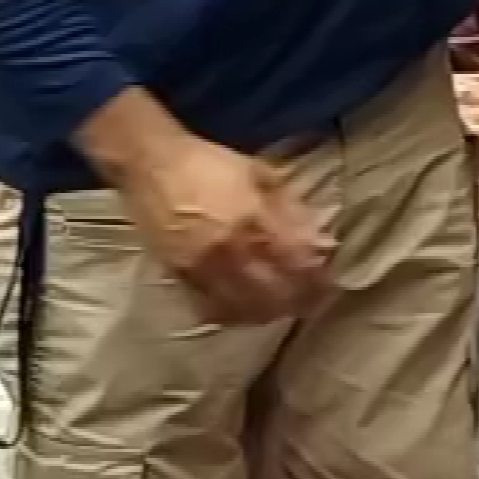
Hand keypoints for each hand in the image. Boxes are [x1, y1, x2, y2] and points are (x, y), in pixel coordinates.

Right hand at [90, 110, 330, 324]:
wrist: (152, 164)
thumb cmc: (210, 164)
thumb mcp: (261, 175)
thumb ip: (292, 211)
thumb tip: (320, 242)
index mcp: (256, 222)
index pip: (300, 268)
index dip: (319, 281)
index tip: (326, 283)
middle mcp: (232, 252)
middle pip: (277, 297)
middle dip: (298, 302)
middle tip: (307, 300)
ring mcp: (204, 270)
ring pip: (248, 311)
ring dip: (269, 312)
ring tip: (279, 305)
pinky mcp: (182, 278)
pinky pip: (215, 310)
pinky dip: (235, 314)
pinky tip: (244, 306)